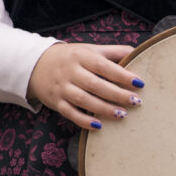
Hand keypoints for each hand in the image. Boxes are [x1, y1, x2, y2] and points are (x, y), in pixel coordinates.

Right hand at [27, 43, 142, 129]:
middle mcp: (70, 71)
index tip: (139, 83)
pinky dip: (84, 120)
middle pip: (95, 84)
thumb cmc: (72, 57)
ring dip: (104, 108)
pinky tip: (99, 126)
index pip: (103, 66)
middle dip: (117, 94)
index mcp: (81, 56)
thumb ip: (114, 52)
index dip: (122, 75)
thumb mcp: (90, 49)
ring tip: (123, 114)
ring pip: (83, 100)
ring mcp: (62, 88)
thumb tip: (139, 53)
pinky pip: (70, 113)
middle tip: (136, 102)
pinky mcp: (56, 102)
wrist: (36, 64)